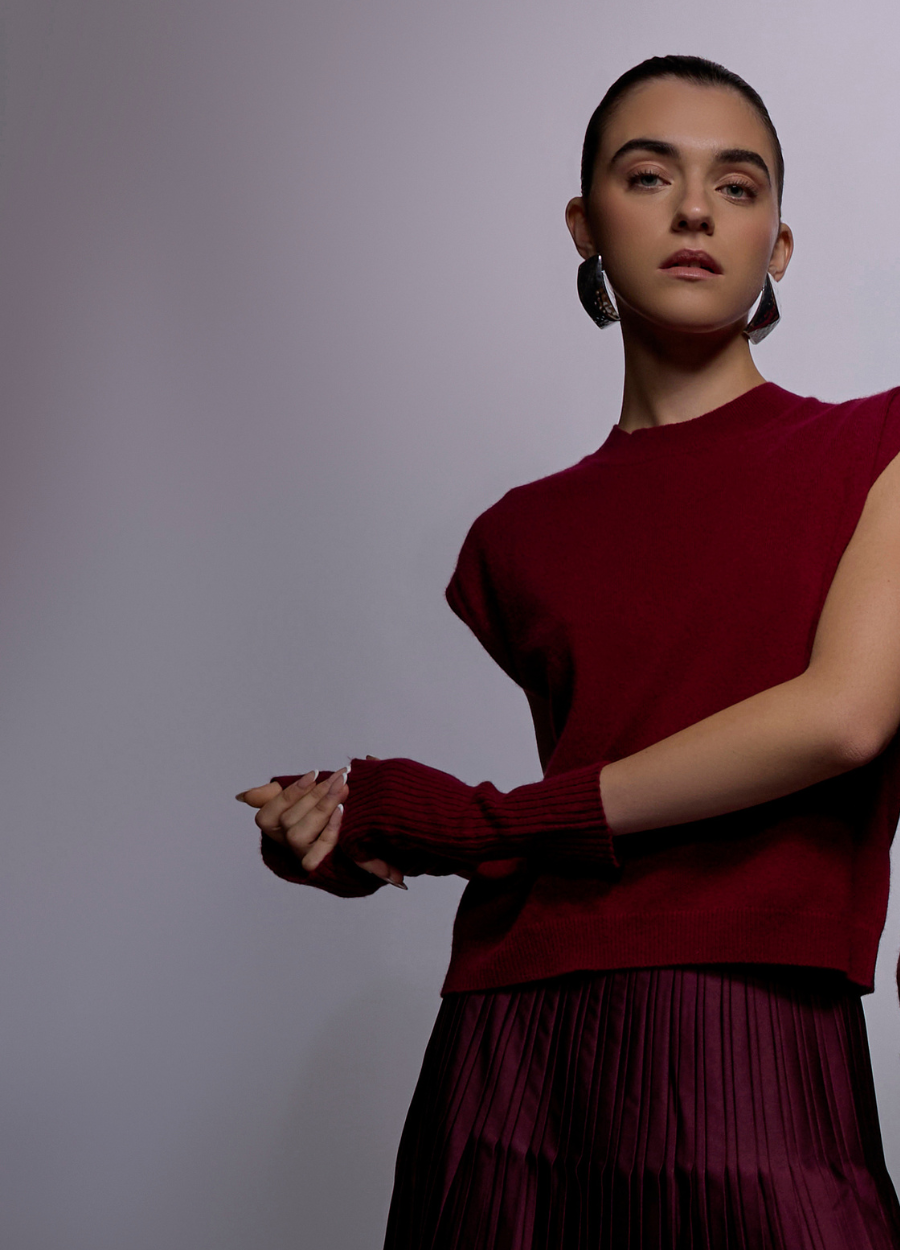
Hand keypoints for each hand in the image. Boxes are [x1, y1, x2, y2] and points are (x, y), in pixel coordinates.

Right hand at [236, 769, 405, 886]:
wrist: (353, 847)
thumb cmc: (322, 818)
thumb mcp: (299, 801)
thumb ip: (273, 795)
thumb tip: (242, 796)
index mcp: (275, 827)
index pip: (269, 812)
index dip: (291, 792)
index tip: (315, 773)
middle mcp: (283, 844)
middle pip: (288, 819)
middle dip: (315, 795)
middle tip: (340, 776)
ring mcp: (298, 856)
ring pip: (298, 833)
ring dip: (322, 808)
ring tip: (344, 788)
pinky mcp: (316, 868)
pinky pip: (317, 850)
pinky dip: (329, 828)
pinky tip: (343, 810)